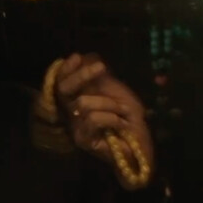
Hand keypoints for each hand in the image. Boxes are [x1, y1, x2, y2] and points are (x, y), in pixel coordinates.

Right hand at [54, 53, 155, 187]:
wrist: (140, 145)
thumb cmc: (129, 118)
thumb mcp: (116, 91)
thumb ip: (100, 77)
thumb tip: (85, 57)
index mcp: (79, 98)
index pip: (62, 81)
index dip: (66, 68)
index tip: (77, 57)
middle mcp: (72, 112)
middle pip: (63, 89)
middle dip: (82, 75)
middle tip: (101, 67)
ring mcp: (75, 127)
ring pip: (82, 103)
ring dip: (109, 104)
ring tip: (122, 112)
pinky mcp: (83, 139)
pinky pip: (93, 118)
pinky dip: (112, 118)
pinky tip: (121, 125)